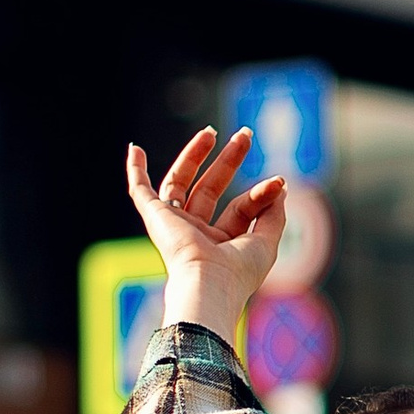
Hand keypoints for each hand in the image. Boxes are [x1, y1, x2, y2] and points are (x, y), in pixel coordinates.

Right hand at [125, 128, 287, 335]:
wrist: (208, 282)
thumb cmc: (237, 271)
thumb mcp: (266, 241)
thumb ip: (273, 214)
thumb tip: (279, 186)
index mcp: (221, 244)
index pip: (241, 207)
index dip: (260, 193)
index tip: (279, 182)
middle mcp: (195, 234)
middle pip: (210, 188)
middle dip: (228, 161)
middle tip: (245, 135)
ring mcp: (173, 225)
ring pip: (180, 182)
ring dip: (193, 155)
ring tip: (211, 131)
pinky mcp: (155, 218)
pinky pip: (140, 191)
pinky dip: (135, 171)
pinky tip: (135, 149)